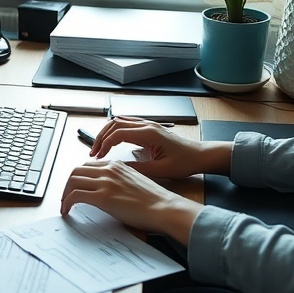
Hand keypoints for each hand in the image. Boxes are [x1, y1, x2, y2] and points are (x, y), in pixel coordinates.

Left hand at [61, 160, 201, 242]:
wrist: (164, 207)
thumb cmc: (154, 200)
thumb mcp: (134, 182)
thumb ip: (119, 181)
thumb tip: (108, 191)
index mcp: (117, 165)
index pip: (88, 165)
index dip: (78, 177)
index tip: (76, 187)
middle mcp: (109, 170)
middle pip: (76, 170)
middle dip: (67, 184)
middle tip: (65, 196)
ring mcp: (105, 182)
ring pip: (72, 181)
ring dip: (64, 194)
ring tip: (64, 206)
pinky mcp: (103, 197)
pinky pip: (75, 195)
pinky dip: (67, 203)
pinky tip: (67, 211)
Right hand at [90, 116, 232, 179]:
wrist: (200, 155)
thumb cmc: (184, 162)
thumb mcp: (160, 170)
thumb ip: (137, 169)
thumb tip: (117, 168)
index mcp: (149, 133)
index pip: (118, 133)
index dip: (104, 144)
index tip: (97, 156)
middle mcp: (147, 125)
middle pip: (115, 124)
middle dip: (101, 137)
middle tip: (94, 152)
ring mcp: (148, 125)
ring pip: (120, 122)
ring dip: (107, 133)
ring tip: (100, 148)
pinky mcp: (150, 129)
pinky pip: (127, 124)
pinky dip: (116, 132)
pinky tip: (112, 143)